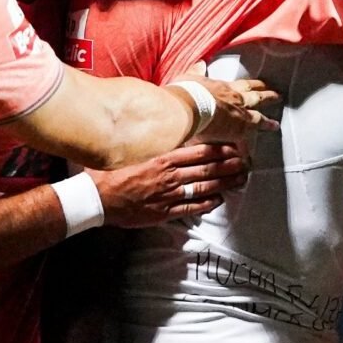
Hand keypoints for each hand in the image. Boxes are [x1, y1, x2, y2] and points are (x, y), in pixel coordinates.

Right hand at [90, 142, 248, 226]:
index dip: (221, 150)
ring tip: (239, 180)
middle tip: (245, 164)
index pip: (200, 152)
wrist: (97, 198)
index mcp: (163, 158)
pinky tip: (218, 200)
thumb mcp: (135, 150)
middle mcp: (170, 176)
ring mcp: (168, 195)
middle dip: (229, 166)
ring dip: (224, 184)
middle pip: (208, 169)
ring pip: (204, 188)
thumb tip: (169, 130)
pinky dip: (207, 204)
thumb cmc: (112, 171)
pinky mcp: (164, 212)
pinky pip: (191, 208)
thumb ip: (154, 143)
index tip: (234, 148)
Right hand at [174, 64, 279, 143]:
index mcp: (224, 87)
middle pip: (256, 97)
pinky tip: (252, 158)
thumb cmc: (186, 92)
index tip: (263, 84)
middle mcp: (235, 100)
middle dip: (268, 96)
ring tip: (275, 125)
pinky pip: (246, 143)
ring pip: (257, 118)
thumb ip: (196, 72)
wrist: (189, 106)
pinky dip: (247, 151)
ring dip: (267, 122)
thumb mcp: (190, 77)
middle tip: (279, 96)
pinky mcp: (236, 132)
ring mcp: (238, 116)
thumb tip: (200, 64)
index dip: (254, 84)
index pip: (243, 85)